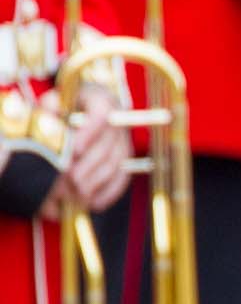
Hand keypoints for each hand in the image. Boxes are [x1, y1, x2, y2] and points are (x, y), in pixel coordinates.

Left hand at [43, 86, 128, 214]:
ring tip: (76, 195)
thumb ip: (51, 109)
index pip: (102, 115)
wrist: (83, 106)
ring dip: (95, 182)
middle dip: (88, 166)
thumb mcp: (56, 100)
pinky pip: (123, 178)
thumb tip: (51, 123)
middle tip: (68, 181)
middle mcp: (119, 119)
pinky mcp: (126, 158)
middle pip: (108, 146)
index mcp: (102, 99)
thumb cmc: (66, 104)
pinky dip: (109, 192)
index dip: (90, 133)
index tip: (75, 149)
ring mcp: (125, 140)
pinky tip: (94, 203)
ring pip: (115, 164)